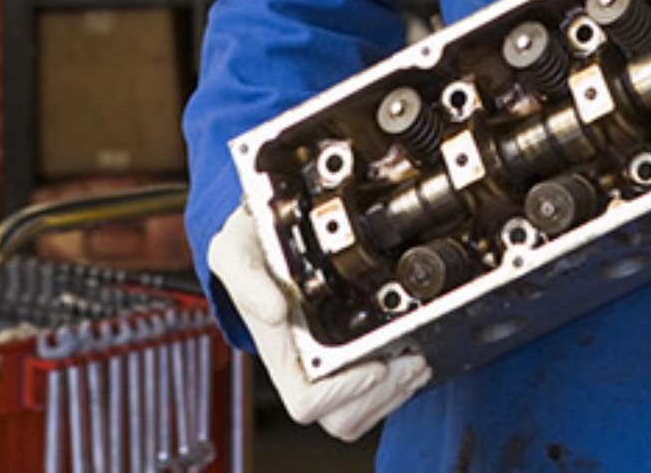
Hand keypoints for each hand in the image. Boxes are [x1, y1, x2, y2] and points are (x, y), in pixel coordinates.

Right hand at [208, 209, 430, 440]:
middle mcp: (302, 366)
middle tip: (411, 362)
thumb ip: (247, 280)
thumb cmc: (249, 247)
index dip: (345, 393)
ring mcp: (326, 364)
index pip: (307, 403)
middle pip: (342, 418)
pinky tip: (408, 354)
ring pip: (361, 412)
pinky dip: (396, 384)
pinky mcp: (347, 355)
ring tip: (416, 362)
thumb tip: (274, 313)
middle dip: (384, 394)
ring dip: (395, 392)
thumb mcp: (235, 252)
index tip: (375, 365)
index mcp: (278, 352)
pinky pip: (371, 395)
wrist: (263, 232)